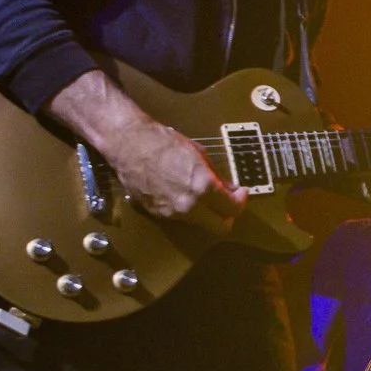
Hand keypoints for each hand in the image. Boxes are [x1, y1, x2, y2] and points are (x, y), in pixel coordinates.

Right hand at [102, 119, 246, 226]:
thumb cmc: (164, 143)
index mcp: (203, 188)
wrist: (129, 145)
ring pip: (201, 224)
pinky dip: (188, 210)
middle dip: (228, 215)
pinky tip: (183, 193)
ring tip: (204, 195)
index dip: (241, 201)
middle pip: (220, 227)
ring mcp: (172, 213)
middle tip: (228, 201)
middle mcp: (189, 206)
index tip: (240, 192)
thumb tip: (229, 188)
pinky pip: (181, 218)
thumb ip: (217, 175)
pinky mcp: (158, 214)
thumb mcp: (199, 154)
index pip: (233, 209)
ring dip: (208, 213)